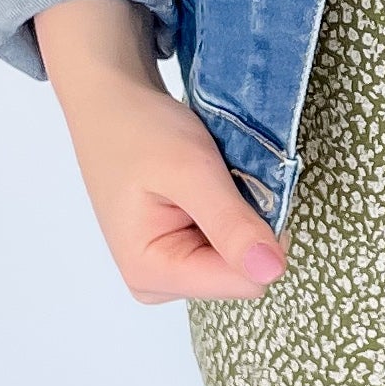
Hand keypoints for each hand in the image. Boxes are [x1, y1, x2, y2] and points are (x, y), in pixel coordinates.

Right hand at [32, 0, 287, 302]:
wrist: (111, 102)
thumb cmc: (141, 130)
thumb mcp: (192, 170)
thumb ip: (231, 224)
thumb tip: (273, 272)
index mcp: (151, 272)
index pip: (247, 282)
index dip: (260, 234)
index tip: (243, 189)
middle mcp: (156, 283)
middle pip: (243, 274)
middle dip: (247, 225)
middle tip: (221, 180)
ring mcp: (165, 270)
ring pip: (239, 260)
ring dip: (239, 216)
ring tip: (210, 180)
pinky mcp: (174, 253)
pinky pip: (226, 247)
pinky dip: (230, 213)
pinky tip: (207, 188)